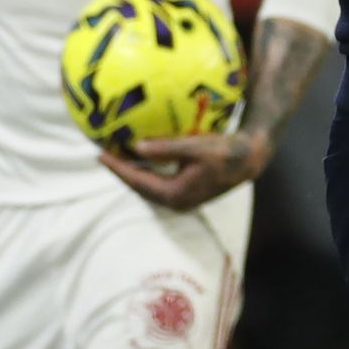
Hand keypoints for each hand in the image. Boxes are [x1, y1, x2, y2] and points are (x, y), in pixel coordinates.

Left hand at [99, 130, 271, 210]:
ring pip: (149, 186)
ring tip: (119, 157)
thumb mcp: (194, 147)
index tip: (100, 154)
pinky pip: (159, 183)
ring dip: (135, 172)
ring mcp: (182, 199)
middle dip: (122, 171)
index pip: (137, 181)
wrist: (248, 160)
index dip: (118, 168)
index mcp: (174, 194)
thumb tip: (136, 147)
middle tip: (105, 154)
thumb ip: (165, 149)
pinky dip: (148, 172)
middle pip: (140, 187)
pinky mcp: (188, 192)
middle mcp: (175, 201)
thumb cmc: (224, 152)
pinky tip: (144, 160)